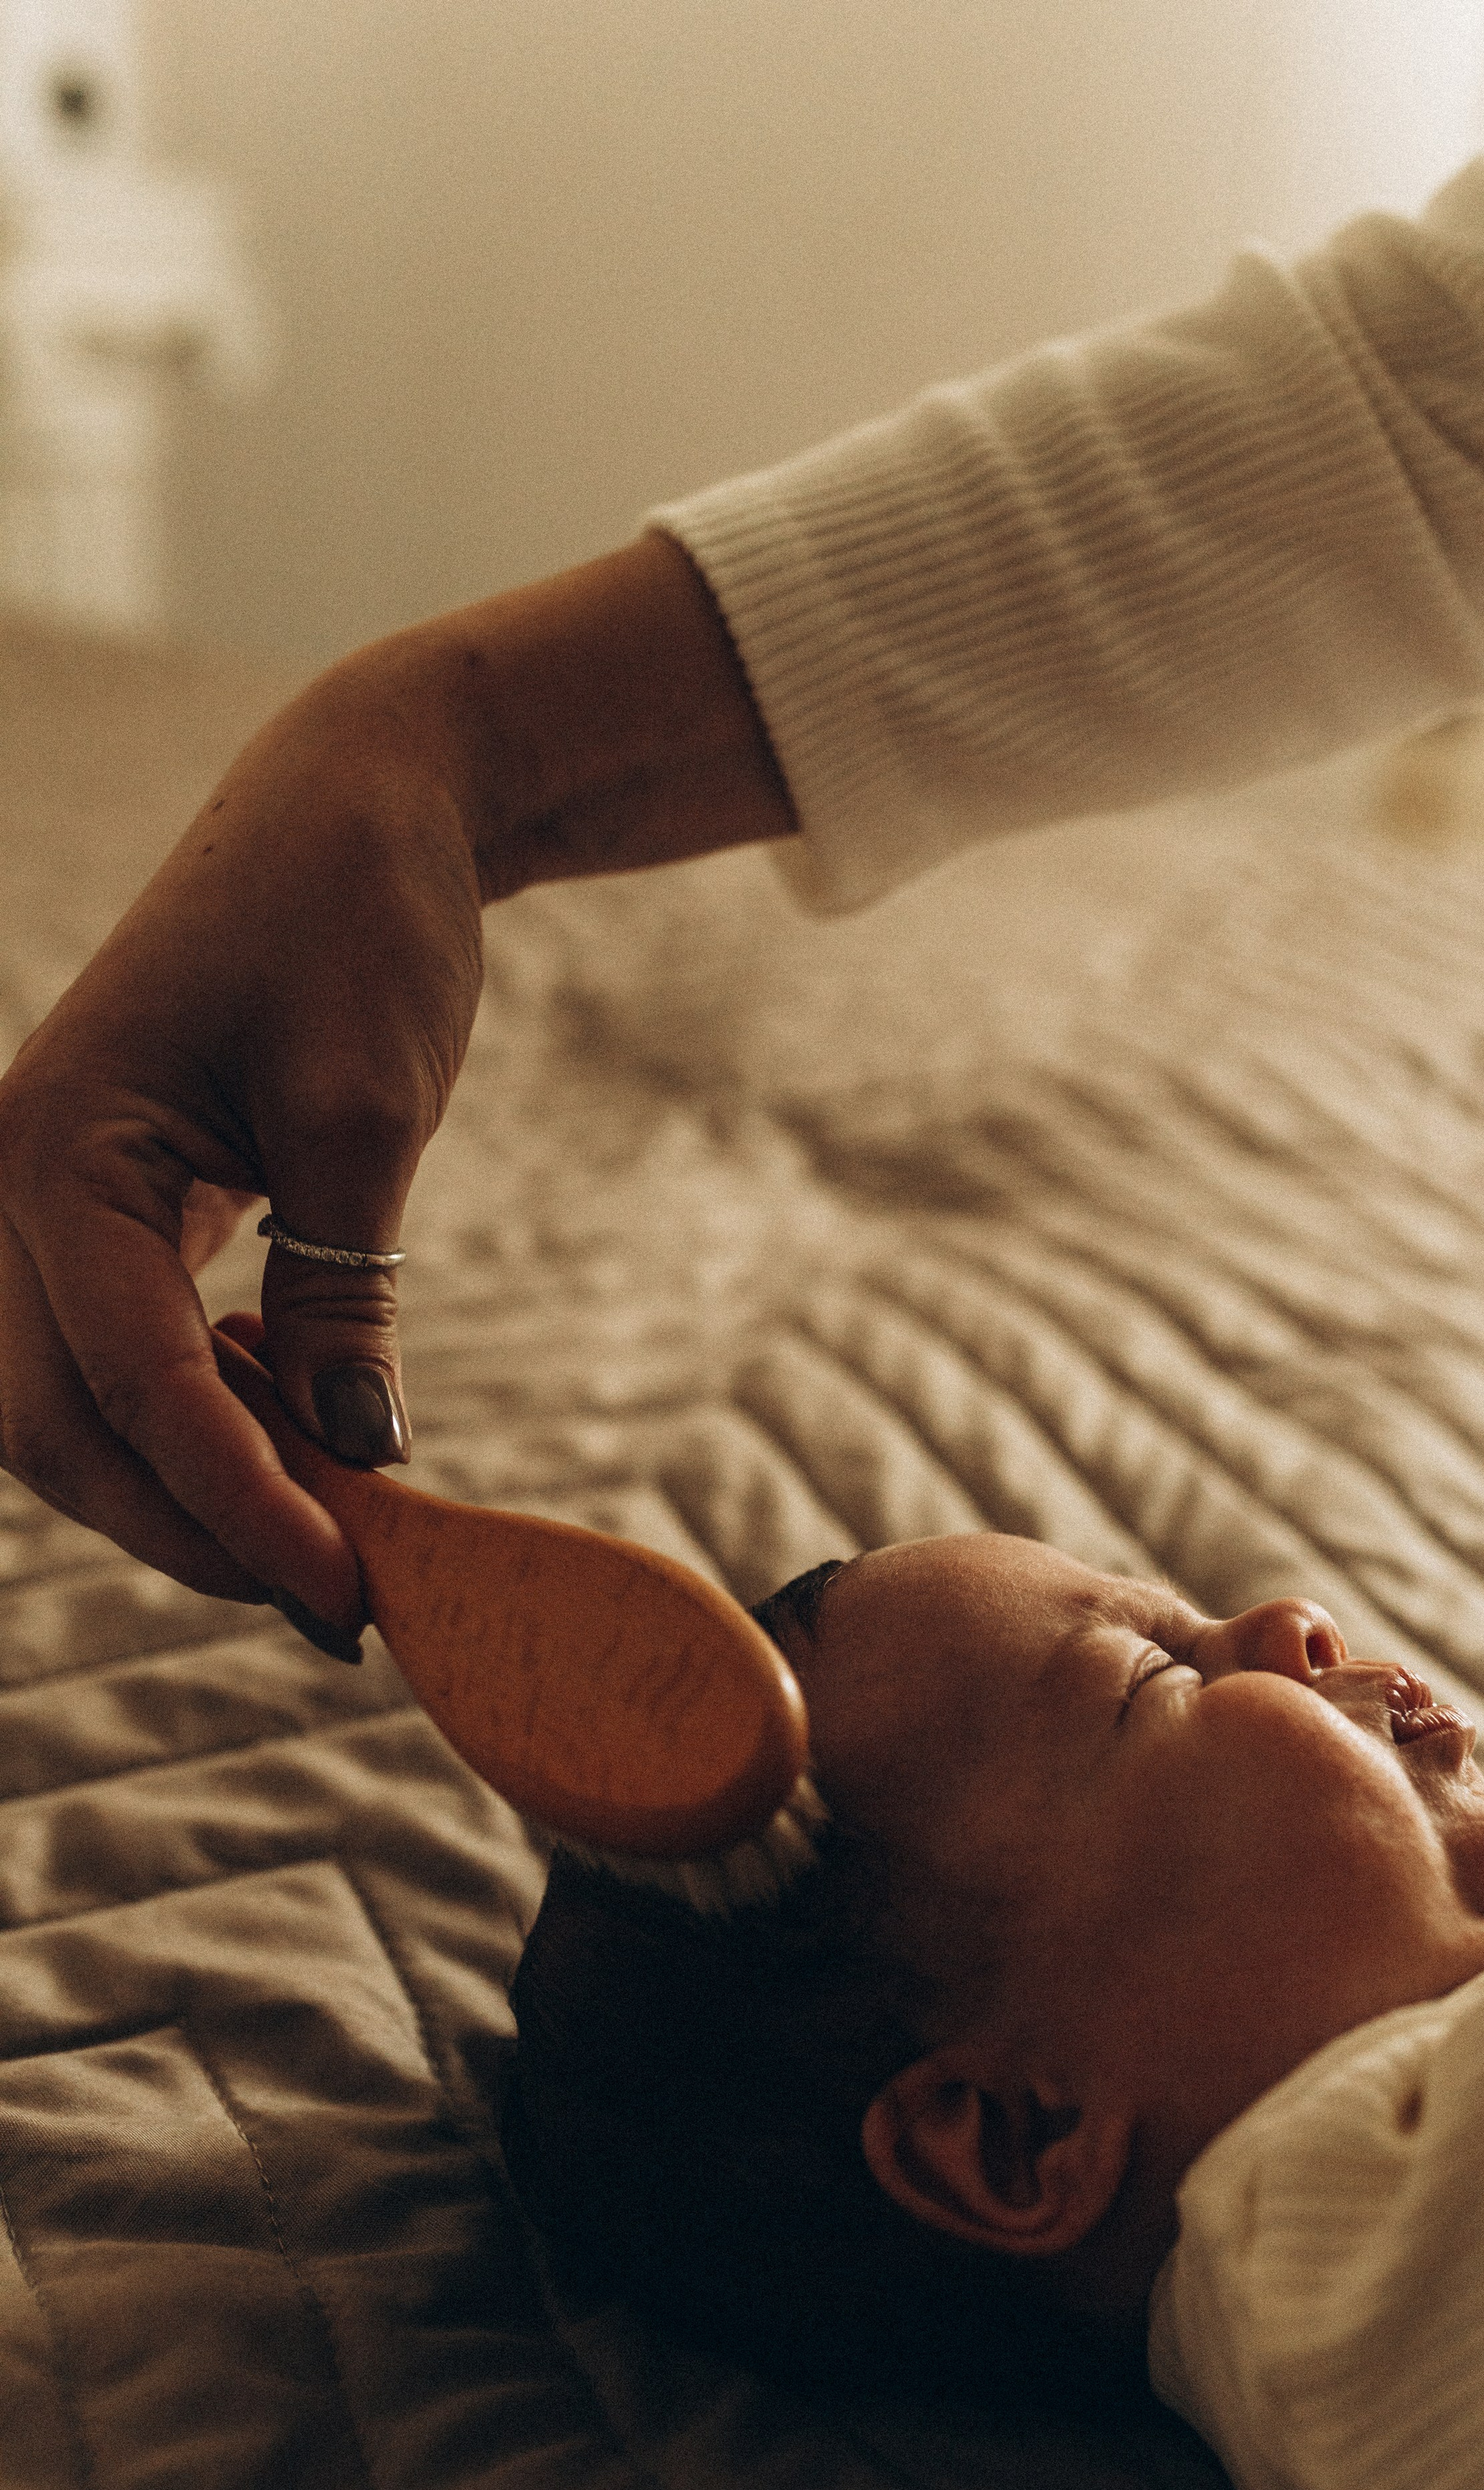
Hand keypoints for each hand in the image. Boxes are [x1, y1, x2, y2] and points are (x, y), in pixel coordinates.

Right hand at [0, 532, 793, 1623]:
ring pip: (73, 1407)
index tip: (349, 1590)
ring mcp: (50, 1198)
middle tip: (337, 1605)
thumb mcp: (363, 1110)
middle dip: (189, 1527)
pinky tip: (294, 1452)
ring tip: (326, 1547)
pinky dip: (196, 1423)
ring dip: (186, 1490)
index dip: (237, 1503)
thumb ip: (342, 1289)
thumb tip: (353, 1452)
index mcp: (52, 1151)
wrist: (363, 804)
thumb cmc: (359, 921)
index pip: (130, 1381)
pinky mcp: (110, 1207)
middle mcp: (17, 1184)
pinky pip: (118, 1352)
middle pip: (58, 1427)